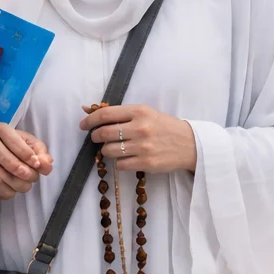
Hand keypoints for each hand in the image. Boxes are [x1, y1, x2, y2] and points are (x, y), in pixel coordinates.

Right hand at [0, 124, 52, 200]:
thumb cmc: (14, 145)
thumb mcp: (30, 145)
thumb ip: (41, 154)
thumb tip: (46, 165)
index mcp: (1, 128)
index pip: (16, 144)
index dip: (29, 157)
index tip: (37, 166)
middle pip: (4, 160)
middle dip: (22, 173)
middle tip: (32, 180)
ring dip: (10, 186)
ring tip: (21, 189)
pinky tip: (6, 193)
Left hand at [81, 103, 197, 173]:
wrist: (189, 144)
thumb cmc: (164, 127)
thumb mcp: (146, 114)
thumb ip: (121, 114)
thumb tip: (88, 109)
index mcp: (140, 111)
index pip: (105, 114)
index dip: (90, 120)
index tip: (84, 125)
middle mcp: (140, 128)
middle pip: (103, 133)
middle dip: (95, 137)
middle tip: (97, 138)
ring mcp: (143, 146)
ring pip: (108, 151)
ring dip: (106, 151)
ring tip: (114, 149)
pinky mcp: (146, 163)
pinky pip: (119, 165)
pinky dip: (119, 162)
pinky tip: (126, 158)